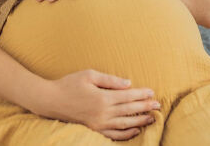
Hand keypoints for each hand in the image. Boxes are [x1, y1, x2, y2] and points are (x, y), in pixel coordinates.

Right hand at [36, 69, 159, 140]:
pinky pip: (113, 135)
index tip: (152, 92)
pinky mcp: (94, 130)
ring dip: (140, 121)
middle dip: (145, 107)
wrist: (51, 100)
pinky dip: (126, 134)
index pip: (128, 96)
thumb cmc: (69, 84)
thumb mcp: (89, 75)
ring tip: (152, 118)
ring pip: (124, 124)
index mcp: (102, 97)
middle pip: (129, 110)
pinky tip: (135, 130)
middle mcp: (102, 113)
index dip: (141, 94)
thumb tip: (128, 84)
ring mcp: (98, 124)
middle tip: (158, 105)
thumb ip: (110, 80)